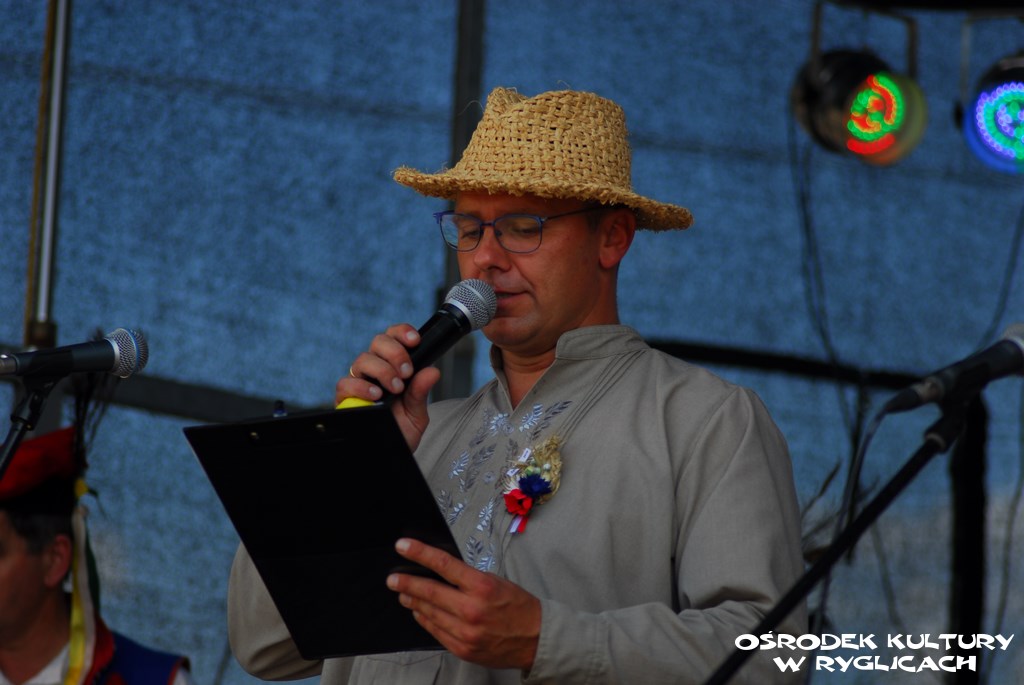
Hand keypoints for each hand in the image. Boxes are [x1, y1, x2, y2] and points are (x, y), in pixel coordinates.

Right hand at [334, 324, 439, 451]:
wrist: (388, 455)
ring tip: (395, 388)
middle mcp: (375, 371)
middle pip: (378, 342)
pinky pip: (346, 382)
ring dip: (382, 370)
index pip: (394, 338)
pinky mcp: (345, 398)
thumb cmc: (401, 432)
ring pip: (363, 359)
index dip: (402, 333)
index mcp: (394, 367)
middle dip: (395, 353)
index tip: (415, 341)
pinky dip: (361, 386)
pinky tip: (376, 395)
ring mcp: (359, 383)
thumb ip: (421, 392)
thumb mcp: (417, 414)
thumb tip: (432, 371)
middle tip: (406, 373)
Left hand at [386, 538, 540, 670]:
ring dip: (413, 601)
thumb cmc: (518, 607)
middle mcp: (471, 610)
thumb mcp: (496, 582)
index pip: (443, 565)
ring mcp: (465, 632)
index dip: (420, 553)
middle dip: (406, 583)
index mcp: (482, 587)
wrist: (536, 639)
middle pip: (429, 592)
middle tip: (392, 579)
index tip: (403, 545)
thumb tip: (440, 571)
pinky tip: (419, 611)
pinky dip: (425, 619)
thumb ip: (467, 579)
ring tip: (403, 593)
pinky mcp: (462, 648)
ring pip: (429, 613)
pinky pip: (435, 631)